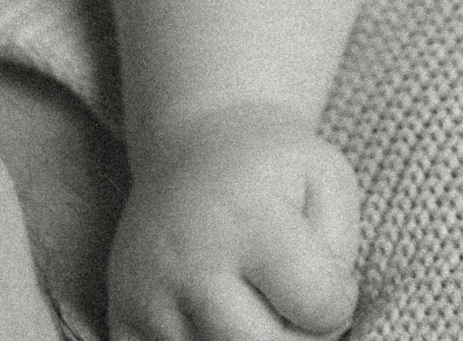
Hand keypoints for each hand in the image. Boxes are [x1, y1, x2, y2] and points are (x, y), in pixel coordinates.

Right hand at [108, 105, 360, 340]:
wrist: (194, 141)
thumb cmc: (272, 168)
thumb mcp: (329, 182)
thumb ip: (340, 255)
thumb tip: (323, 324)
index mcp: (251, 221)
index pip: (318, 306)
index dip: (339, 302)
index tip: (328, 278)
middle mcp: (191, 261)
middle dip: (296, 339)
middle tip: (294, 306)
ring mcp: (149, 294)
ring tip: (256, 307)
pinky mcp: (121, 315)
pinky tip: (217, 319)